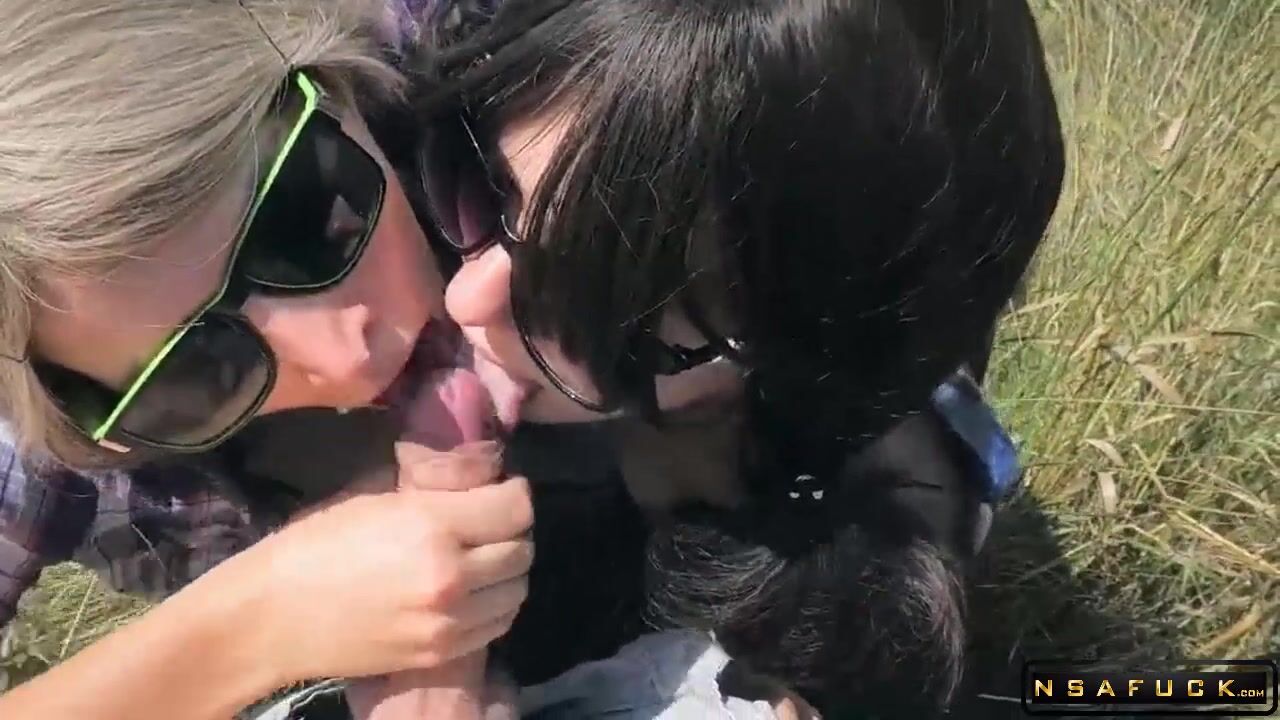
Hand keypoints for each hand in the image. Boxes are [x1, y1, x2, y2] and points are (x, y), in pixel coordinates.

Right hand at [247, 442, 533, 684]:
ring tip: (481, 558)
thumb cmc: (317, 544)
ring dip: (507, 569)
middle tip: (489, 523)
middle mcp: (451, 575)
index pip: (515, 507)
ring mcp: (449, 620)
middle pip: (522, 547)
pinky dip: (494, 604)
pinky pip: (498, 623)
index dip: (514, 493)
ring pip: (517, 588)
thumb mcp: (377, 495)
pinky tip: (470, 591)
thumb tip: (485, 475)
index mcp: (432, 526)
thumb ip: (437, 486)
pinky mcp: (442, 652)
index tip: (502, 490)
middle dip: (511, 530)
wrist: (275, 617)